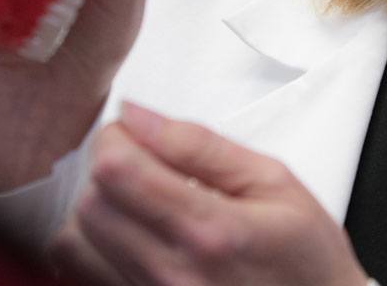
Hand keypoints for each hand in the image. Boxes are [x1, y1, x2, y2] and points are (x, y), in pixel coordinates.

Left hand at [54, 102, 369, 285]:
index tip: (135, 132)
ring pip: (79, 239)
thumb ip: (200, 145)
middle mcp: (175, 274)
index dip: (115, 137)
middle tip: (142, 163)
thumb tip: (138, 116)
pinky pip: (91, 270)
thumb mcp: (273, 182)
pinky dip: (103, 242)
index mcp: (211, 232)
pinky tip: (140, 232)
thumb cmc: (306, 259)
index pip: (116, 170)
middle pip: (89, 204)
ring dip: (101, 207)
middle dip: (106, 170)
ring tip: (142, 200)